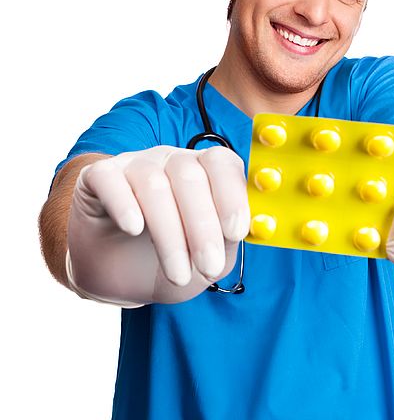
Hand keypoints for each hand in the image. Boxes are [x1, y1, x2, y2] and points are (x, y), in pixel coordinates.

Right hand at [67, 145, 249, 304]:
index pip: (222, 163)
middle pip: (189, 175)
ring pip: (153, 184)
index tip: (236, 232)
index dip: (231, 195)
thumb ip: (229, 240)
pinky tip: (133, 228)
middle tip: (209, 266)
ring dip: (169, 234)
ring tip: (177, 274)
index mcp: (204, 171)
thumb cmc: (171, 261)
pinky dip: (124, 203)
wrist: (118, 278)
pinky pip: (110, 179)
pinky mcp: (98, 177)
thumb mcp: (208, 258)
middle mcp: (170, 160)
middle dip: (202, 225)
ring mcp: (133, 165)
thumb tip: (250, 228)